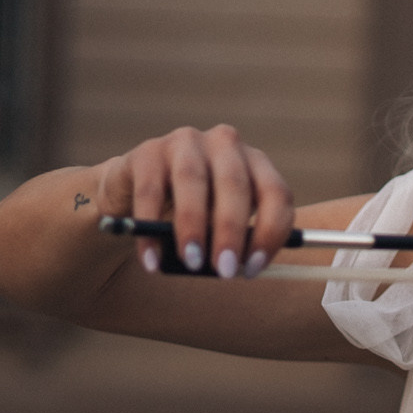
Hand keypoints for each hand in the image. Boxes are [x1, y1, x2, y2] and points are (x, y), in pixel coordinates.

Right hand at [93, 125, 294, 279]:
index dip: (270, 232)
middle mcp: (224, 144)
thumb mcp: (221, 223)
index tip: (254, 268)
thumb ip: (236, 241)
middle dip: (231, 231)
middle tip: (225, 270)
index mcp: (254, 162)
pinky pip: (150, 191)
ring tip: (192, 262)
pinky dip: (150, 229)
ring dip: (194, 226)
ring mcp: (185, 142)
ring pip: (192, 181)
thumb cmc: (193, 213)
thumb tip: (238, 267)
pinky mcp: (148, 152)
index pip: (276, 193)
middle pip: (235, 184)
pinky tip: (152, 260)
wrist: (137, 192)